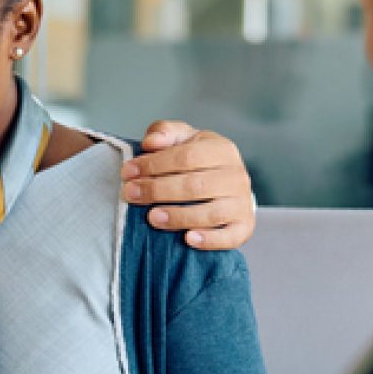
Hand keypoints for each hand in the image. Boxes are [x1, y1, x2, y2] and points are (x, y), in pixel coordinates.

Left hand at [122, 121, 255, 249]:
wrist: (228, 187)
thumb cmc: (199, 161)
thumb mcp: (183, 139)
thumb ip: (164, 133)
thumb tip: (150, 142)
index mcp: (221, 150)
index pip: (186, 156)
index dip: (154, 165)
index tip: (128, 172)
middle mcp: (236, 176)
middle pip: (195, 185)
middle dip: (158, 190)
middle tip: (131, 195)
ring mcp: (242, 203)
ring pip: (210, 213)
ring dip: (178, 216)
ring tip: (152, 217)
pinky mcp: (244, 228)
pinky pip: (229, 237)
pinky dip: (209, 240)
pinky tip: (188, 239)